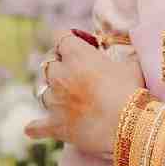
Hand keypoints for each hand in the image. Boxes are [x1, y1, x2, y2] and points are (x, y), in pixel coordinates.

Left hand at [25, 30, 144, 156]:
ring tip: (66, 100)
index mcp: (77, 55)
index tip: (77, 43)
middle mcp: (60, 74)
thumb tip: (132, 53)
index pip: (60, 36)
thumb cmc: (132, 92)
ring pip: (42, 92)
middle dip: (59, 67)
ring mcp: (54, 100)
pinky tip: (32, 129)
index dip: (67, 39)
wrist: (128, 126)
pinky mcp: (55, 124)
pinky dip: (36, 128)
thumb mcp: (133, 66)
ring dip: (52, 94)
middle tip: (74, 74)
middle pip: (49, 64)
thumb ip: (127, 56)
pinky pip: (36, 126)